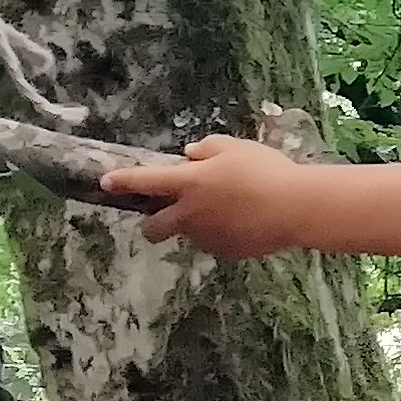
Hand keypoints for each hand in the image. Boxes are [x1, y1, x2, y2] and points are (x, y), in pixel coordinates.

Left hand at [100, 136, 321, 260]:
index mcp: (189, 183)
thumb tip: (190, 154)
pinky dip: (222, 234)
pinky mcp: (226, 252)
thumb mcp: (237, 148)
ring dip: (196, 224)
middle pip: (155, 226)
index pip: (145, 181)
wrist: (295, 208)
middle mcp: (190, 213)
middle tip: (165, 214)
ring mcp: (207, 237)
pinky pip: (216, 243)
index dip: (123, 181)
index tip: (104, 182)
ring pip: (189, 233)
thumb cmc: (266, 171)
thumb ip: (208, 148)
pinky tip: (247, 223)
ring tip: (231, 210)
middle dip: (152, 223)